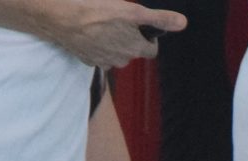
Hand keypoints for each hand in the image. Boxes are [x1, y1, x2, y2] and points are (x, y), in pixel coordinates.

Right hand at [46, 0, 184, 69]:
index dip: (149, 37)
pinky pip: (98, 55)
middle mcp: (121, 60)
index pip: (151, 51)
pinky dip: (98, 45)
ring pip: (115, 54)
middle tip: (120, 21)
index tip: (140, 26)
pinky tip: (92, 32)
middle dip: (130, 38)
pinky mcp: (87, 60)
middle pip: (133, 52)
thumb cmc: (99, 12)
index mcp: (135, 49)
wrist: (65, 19)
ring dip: (114, 41)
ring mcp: (103, 62)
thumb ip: (159, 19)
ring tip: (105, 25)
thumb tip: (182, 23)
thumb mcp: (134, 11)